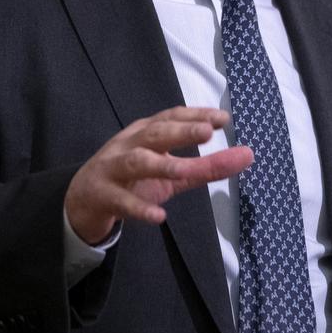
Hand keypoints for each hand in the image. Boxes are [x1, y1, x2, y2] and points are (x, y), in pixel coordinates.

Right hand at [64, 106, 252, 244]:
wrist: (83, 200)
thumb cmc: (133, 179)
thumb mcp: (172, 173)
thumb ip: (207, 166)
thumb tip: (248, 155)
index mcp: (146, 133)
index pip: (171, 117)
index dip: (195, 115)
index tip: (222, 118)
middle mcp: (129, 145)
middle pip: (155, 133)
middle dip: (180, 131)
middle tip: (207, 132)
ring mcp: (113, 169)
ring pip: (136, 162)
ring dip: (161, 164)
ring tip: (185, 170)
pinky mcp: (103, 196)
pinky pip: (121, 201)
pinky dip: (139, 208)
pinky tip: (159, 217)